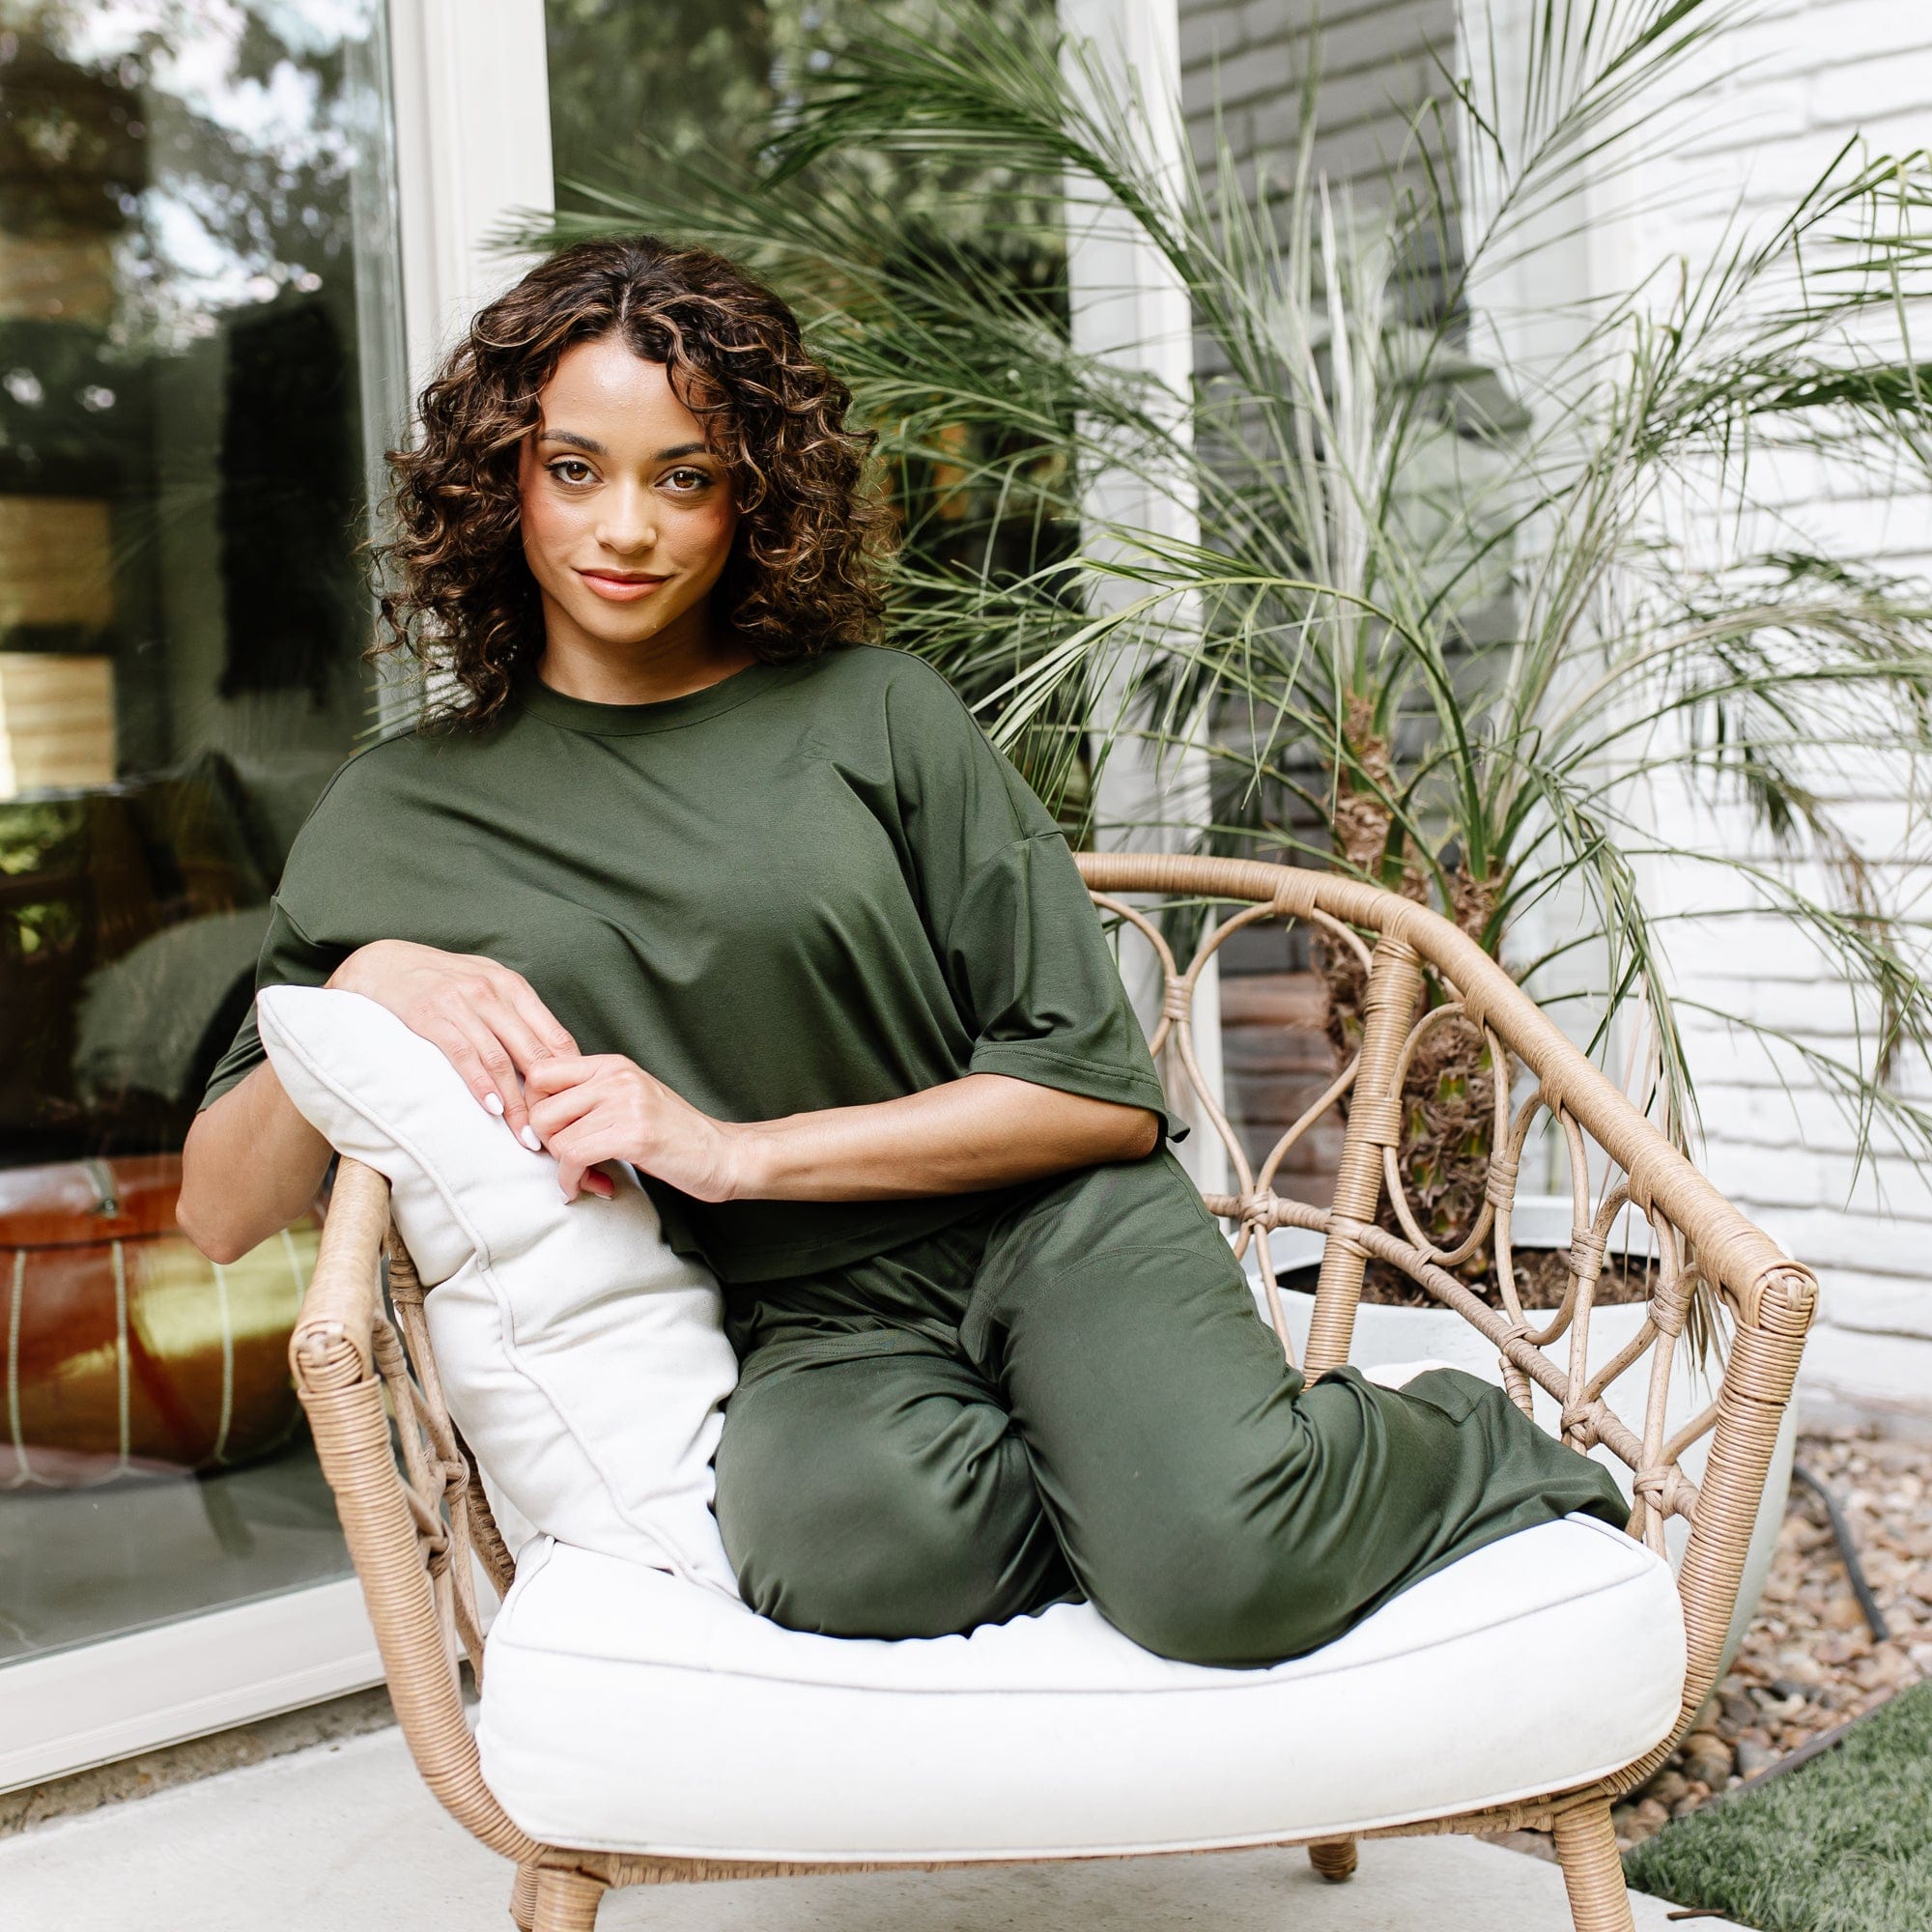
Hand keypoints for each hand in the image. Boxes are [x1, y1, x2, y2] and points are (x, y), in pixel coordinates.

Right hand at [325, 941, 609, 1191]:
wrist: (379, 963)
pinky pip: (464, 1053)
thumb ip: (515, 1020)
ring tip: (528, 1138)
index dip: (572, 1079)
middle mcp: (493, 991)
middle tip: (561, 1138)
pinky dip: (481, 1083)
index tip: (580, 1115)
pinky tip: (493, 1109)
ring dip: (517, 1103)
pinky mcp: (430, 1014)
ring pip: (501, 1059)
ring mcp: (461, 1001)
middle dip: (550, 1099)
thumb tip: (551, 1066)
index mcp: (513, 987)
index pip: (555, 1038)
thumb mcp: (484, 989)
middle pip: (534, 1053)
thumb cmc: (438, 983)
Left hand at [525, 1054, 746, 1203]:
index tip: (551, 1134)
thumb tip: (541, 1115)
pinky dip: (572, 1180)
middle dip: (546, 1144)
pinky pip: (574, 1158)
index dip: (533, 1107)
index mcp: (613, 1065)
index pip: (541, 1071)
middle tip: (567, 1160)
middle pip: (540, 1108)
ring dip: (564, 1169)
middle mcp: (617, 1077)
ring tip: (586, 1177)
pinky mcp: (633, 1134)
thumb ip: (594, 1098)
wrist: (725, 1154)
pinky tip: (589, 1187)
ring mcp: (626, 1103)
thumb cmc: (678, 1135)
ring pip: (555, 1138)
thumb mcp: (632, 1100)